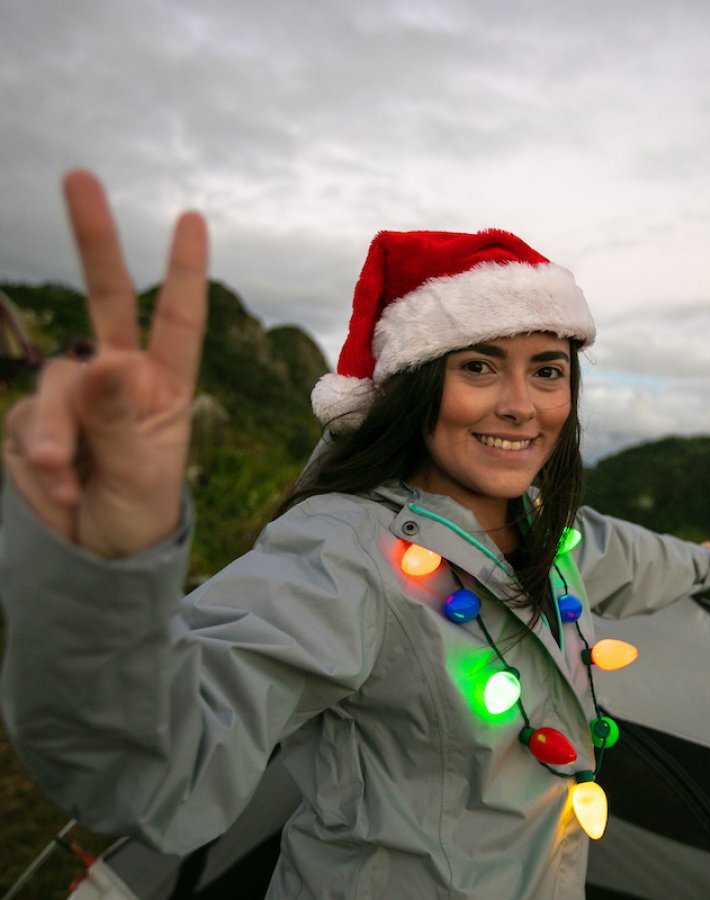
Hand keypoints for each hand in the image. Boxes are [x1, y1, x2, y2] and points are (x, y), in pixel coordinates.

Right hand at [2, 170, 207, 556]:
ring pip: (57, 381)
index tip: (191, 217)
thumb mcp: (143, 472)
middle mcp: (120, 376)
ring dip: (56, 428)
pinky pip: (28, 416)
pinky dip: (37, 450)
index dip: (184, 270)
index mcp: (165, 384)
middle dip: (94, 239)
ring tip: (65, 474)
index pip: (178, 319)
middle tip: (80, 175)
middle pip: (107, 297)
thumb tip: (101, 360)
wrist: (96, 552)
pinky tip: (58, 482)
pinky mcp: (36, 416)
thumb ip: (119, 419)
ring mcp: (75, 393)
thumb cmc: (140, 512)